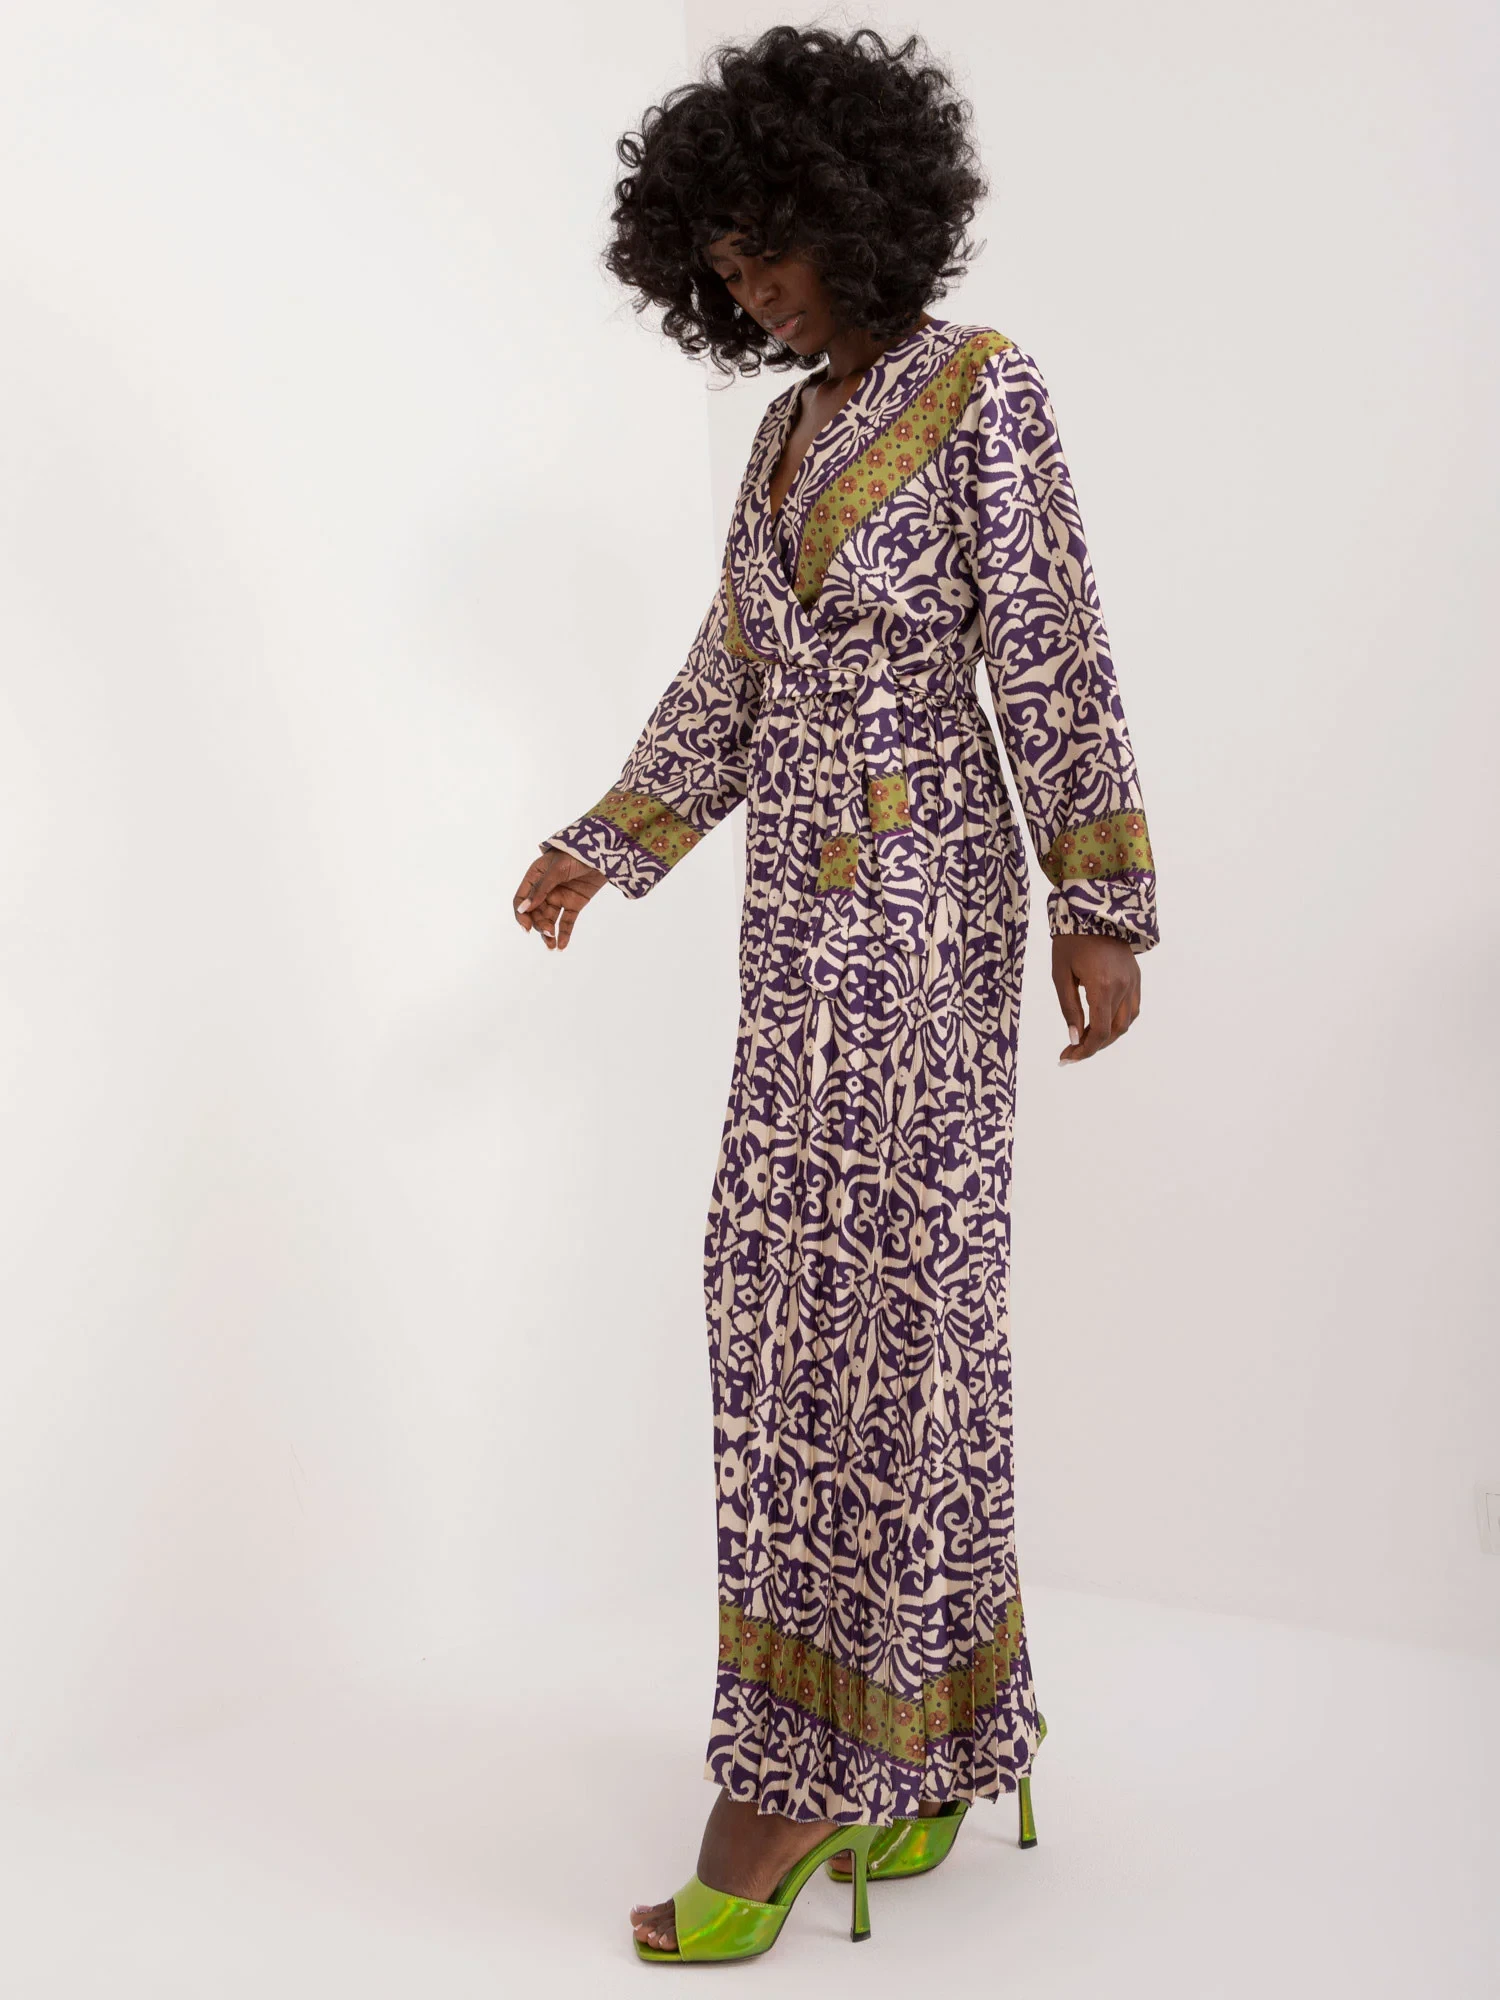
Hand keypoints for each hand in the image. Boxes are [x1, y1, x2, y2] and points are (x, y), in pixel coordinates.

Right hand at [513, 846, 606, 950]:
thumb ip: (541, 889)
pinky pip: (566, 921)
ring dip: (549, 933)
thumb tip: (524, 908)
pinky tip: (562, 946)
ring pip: (549, 919)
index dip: (521, 914)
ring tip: (552, 945)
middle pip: (535, 913)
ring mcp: (559, 897)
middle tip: (548, 933)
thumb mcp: (557, 870)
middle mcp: (544, 889)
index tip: (526, 927)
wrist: (602, 852)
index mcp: (534, 877)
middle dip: (539, 924)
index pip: (521, 899)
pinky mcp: (574, 904)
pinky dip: (564, 933)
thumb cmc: (575, 854)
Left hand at [1052, 933, 1139, 1062]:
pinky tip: (1101, 1022)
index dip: (1085, 1050)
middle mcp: (1123, 987)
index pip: (1100, 1032)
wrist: (1094, 911)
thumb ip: (1069, 1008)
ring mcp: (1133, 982)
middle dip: (1093, 1046)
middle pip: (1114, 1032)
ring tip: (1085, 1038)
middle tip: (1072, 1051)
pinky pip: (1132, 1008)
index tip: (1067, 1057)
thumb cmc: (1071, 940)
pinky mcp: (1136, 977)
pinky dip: (1119, 1021)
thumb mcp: (1061, 974)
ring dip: (1108, 1036)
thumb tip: (1075, 1037)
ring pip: (1126, 1022)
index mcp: (1102, 986)